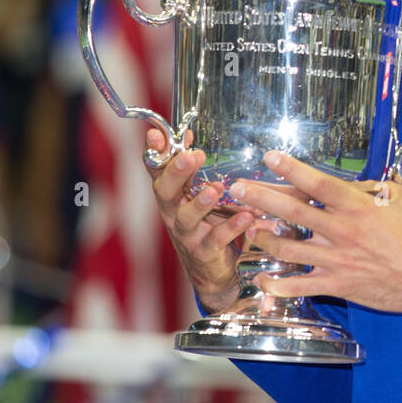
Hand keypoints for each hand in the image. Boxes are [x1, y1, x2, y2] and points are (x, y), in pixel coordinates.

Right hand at [144, 126, 254, 312]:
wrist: (212, 269)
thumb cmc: (204, 223)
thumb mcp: (193, 192)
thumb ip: (189, 167)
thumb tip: (186, 133)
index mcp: (171, 195)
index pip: (157, 170)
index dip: (155, 153)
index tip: (156, 135)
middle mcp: (173, 213)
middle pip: (166, 192)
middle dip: (176, 174)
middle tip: (189, 158)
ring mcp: (188, 234)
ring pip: (187, 218)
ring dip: (200, 203)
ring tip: (215, 190)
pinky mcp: (205, 251)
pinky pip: (217, 239)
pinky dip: (231, 228)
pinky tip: (246, 217)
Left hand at [231, 151, 401, 317]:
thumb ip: (380, 190)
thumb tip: (362, 185)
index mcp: (359, 208)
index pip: (319, 183)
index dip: (292, 169)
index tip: (270, 157)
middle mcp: (343, 232)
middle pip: (293, 212)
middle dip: (261, 198)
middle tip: (238, 189)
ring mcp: (338, 260)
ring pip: (288, 248)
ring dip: (264, 238)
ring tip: (249, 228)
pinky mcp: (338, 285)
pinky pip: (300, 285)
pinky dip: (277, 284)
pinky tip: (261, 279)